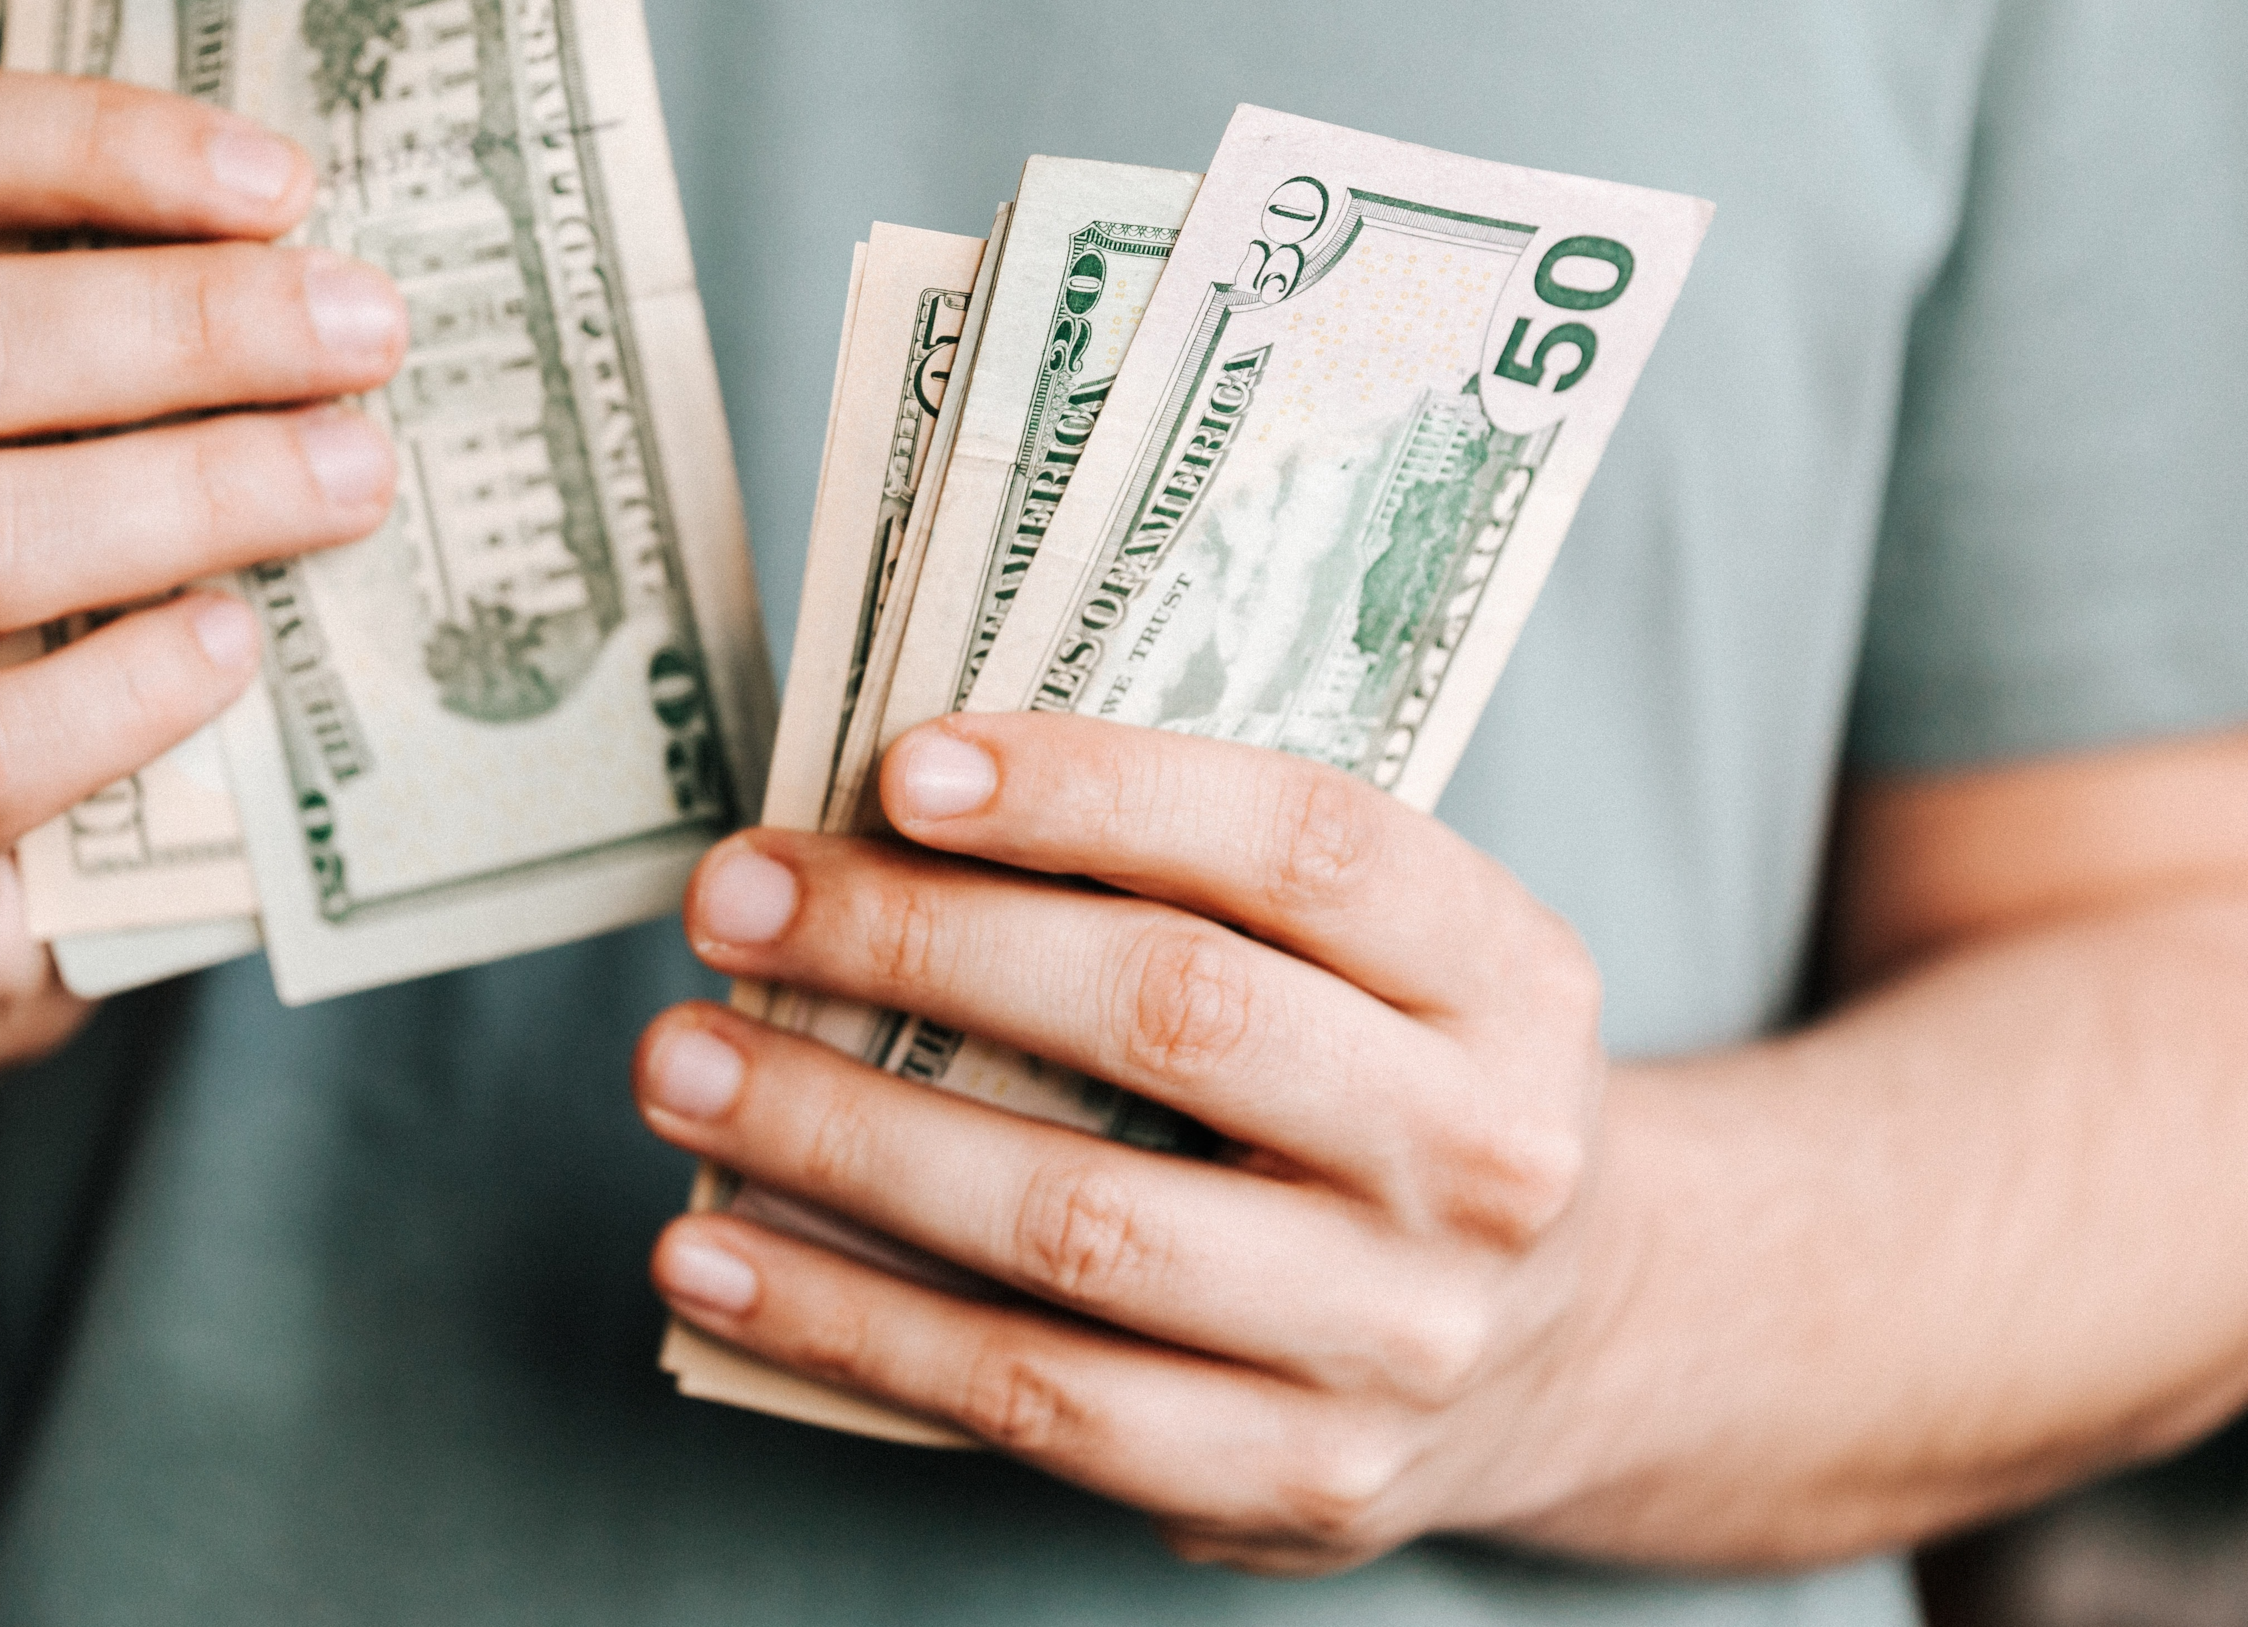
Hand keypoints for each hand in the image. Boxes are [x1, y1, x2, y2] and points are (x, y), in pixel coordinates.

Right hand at [0, 70, 403, 1077]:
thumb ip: (115, 347)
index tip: (280, 181)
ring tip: (353, 480)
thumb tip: (341, 256)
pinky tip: (235, 650)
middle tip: (366, 335)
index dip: (84, 140)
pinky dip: (125, 690)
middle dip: (184, 323)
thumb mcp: (20, 456)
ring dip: (188, 492)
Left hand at [635, 713, 1605, 1571]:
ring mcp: (1394, 1337)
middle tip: (734, 899)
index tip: (901, 767)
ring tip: (679, 1066)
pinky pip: (1031, 1400)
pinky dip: (845, 1322)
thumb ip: (1201, 879)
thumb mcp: (1385, 956)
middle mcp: (1480, 1155)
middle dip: (917, 946)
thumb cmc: (1387, 1082)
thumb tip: (884, 812)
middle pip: (1171, 1019)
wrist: (1568, 1340)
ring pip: (1075, 1225)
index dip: (1096, 790)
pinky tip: (712, 1256)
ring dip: (838, 1138)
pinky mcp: (1295, 1479)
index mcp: (1508, 974)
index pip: (1303, 845)